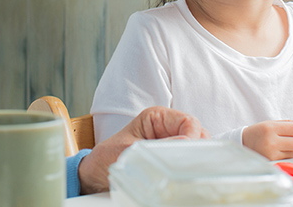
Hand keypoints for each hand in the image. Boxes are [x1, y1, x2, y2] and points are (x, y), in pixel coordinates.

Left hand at [77, 106, 208, 194]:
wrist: (95, 174)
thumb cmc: (107, 157)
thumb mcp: (131, 150)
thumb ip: (158, 146)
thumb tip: (186, 145)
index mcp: (157, 117)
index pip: (189, 122)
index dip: (193, 138)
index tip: (190, 155)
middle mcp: (167, 128)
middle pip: (197, 134)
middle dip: (197, 149)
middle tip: (192, 166)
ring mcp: (170, 143)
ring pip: (196, 148)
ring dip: (193, 158)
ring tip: (186, 172)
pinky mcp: (170, 158)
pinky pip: (187, 160)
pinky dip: (188, 167)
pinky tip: (182, 176)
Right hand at [242, 120, 292, 160]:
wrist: (243, 144)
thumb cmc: (258, 132)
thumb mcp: (271, 123)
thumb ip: (289, 123)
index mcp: (270, 128)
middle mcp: (271, 141)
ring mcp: (271, 153)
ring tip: (286, 144)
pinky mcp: (273, 162)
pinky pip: (290, 158)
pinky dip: (290, 154)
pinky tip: (283, 150)